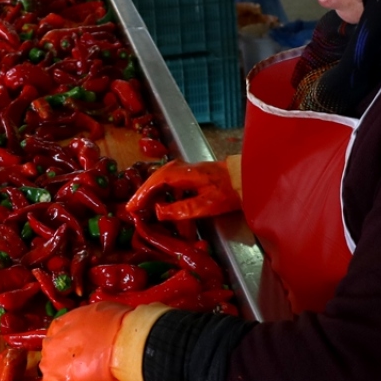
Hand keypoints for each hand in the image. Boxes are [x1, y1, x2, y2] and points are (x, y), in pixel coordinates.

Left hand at [38, 301, 132, 380]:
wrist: (126, 343)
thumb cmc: (119, 325)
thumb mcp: (99, 312)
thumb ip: (88, 324)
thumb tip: (95, 330)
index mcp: (60, 324)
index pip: (55, 339)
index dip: (66, 349)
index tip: (78, 356)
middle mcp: (51, 341)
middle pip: (51, 357)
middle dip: (64, 364)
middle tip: (82, 371)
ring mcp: (51, 360)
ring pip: (50, 374)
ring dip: (63, 380)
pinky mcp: (55, 379)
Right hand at [124, 158, 241, 220]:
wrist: (248, 179)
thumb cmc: (229, 192)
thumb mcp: (206, 205)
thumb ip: (182, 209)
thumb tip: (158, 212)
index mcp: (184, 174)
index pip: (156, 181)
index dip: (142, 194)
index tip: (132, 206)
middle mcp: (183, 168)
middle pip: (156, 178)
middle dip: (143, 194)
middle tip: (133, 208)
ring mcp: (188, 170)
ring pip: (163, 180)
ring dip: (152, 193)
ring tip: (143, 207)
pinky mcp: (193, 175)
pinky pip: (172, 182)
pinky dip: (164, 193)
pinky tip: (163, 203)